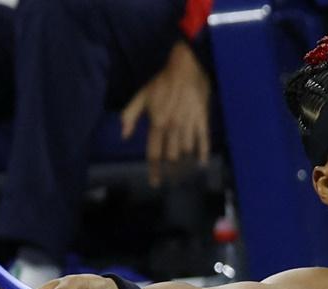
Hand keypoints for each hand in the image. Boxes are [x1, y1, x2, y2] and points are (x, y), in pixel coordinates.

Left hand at [121, 40, 210, 186]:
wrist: (186, 67)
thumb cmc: (162, 81)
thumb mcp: (142, 95)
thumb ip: (130, 115)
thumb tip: (123, 135)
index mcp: (157, 123)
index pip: (154, 153)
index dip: (155, 170)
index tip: (155, 183)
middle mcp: (172, 127)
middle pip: (172, 157)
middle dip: (171, 171)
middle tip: (172, 181)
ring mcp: (188, 124)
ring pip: (187, 152)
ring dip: (186, 165)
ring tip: (185, 175)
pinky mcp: (202, 119)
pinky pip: (203, 140)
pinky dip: (203, 153)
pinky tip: (202, 164)